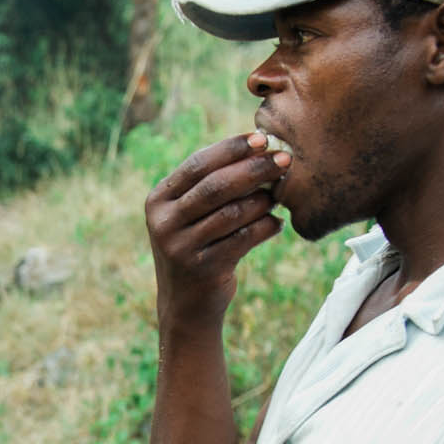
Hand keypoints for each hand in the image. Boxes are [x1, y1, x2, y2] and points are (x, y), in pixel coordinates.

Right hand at [145, 133, 291, 324]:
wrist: (187, 304)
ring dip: (263, 201)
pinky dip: (266, 227)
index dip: (233, 149)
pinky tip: (276, 224)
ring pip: (233, 212)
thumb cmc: (198, 246)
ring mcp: (180, 247)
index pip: (199, 164)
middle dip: (254, 169)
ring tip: (279, 197)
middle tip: (285, 160)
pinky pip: (244, 239)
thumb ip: (211, 184)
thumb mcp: (191, 214)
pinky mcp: (202, 268)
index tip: (264, 139)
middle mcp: (164, 222)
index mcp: (158, 199)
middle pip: (216, 186)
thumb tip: (260, 149)